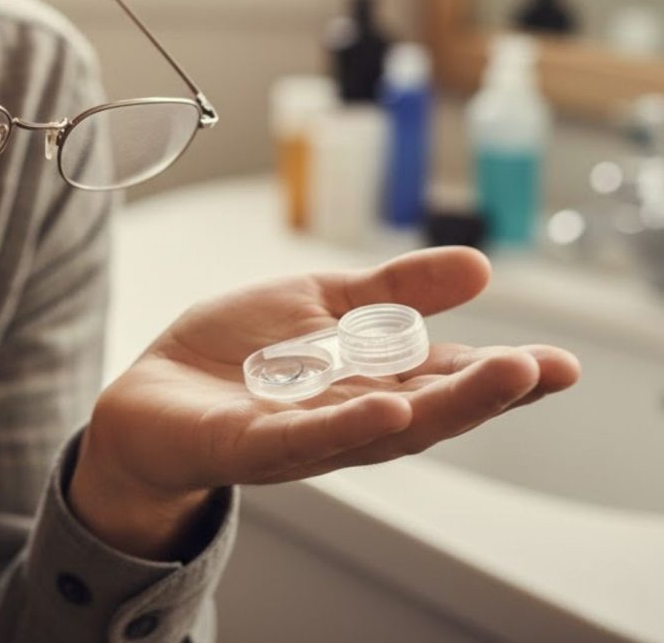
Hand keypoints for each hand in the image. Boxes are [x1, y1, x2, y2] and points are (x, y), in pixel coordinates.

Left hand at [69, 246, 580, 557]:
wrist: (153, 394)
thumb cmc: (238, 353)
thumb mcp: (322, 303)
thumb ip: (394, 290)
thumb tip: (479, 265)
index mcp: (370, 380)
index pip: (445, 377)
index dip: (500, 372)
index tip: (557, 361)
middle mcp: (349, 414)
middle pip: (429, 406)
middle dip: (488, 390)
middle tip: (546, 368)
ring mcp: (304, 435)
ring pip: (383, 426)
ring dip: (442, 405)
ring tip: (499, 376)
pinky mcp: (251, 445)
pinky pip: (304, 437)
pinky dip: (348, 425)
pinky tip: (390, 408)